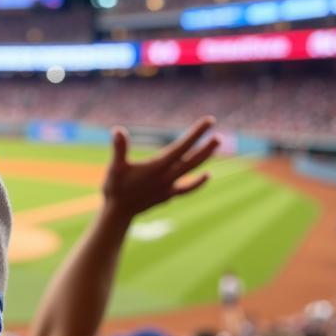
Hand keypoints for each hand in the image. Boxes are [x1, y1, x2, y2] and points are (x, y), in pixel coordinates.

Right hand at [103, 116, 218, 221]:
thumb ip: (119, 149)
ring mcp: (169, 187)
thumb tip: (118, 130)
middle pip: (192, 160)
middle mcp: (167, 177)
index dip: (196, 133)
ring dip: (204, 158)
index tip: (209, 122)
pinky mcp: (167, 196)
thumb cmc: (115, 188)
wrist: (118, 213)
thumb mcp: (115, 167)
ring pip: (191, 171)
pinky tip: (207, 176)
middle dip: (206, 147)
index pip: (181, 147)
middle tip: (219, 137)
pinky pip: (187, 189)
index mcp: (157, 167)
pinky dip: (197, 182)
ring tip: (215, 146)